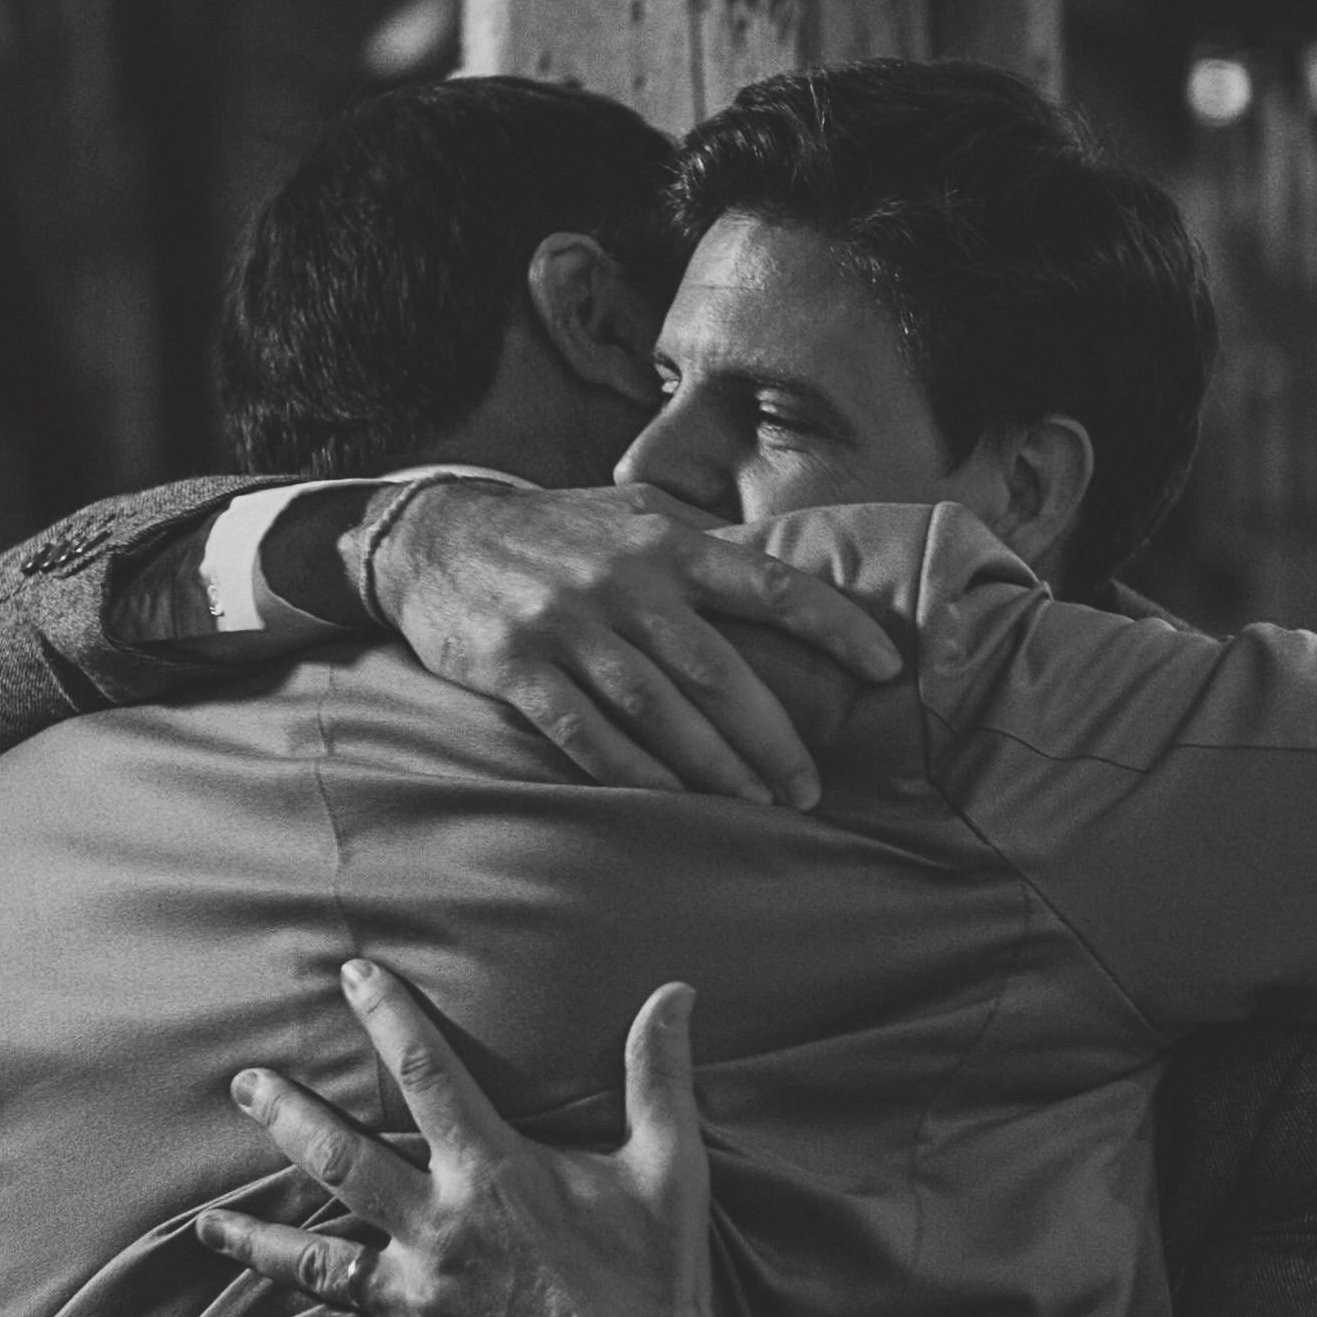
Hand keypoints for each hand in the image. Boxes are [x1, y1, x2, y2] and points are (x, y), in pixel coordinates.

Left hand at [194, 959, 768, 1316]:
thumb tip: (675, 993)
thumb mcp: (669, 1165)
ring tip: (207, 1228)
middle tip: (244, 1086)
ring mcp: (420, 1301)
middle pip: (339, 1161)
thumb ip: (659, 1075)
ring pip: (314, 1266)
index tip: (353, 974)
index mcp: (492, 1173)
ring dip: (256, 1245)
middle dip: (285, 1117)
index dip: (387, 1016)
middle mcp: (439, 1231)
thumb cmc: (657, 1275)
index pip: (426, 1074)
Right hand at [363, 480, 904, 808]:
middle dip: (774, 736)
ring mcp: (568, 625)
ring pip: (659, 709)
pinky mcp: (516, 667)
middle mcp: (623, 580)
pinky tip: (671, 800)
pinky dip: (634, 772)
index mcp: (665, 541)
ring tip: (756, 803)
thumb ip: (699, 544)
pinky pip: (585, 733)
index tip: (885, 668)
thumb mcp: (630, 512)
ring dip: (715, 766)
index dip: (834, 626)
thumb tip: (783, 573)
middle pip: (719, 671)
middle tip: (809, 787)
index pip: (768, 584)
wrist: (431, 535)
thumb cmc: (552, 532)